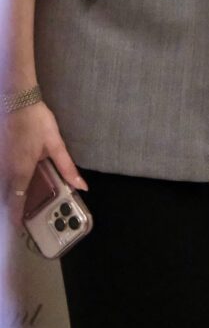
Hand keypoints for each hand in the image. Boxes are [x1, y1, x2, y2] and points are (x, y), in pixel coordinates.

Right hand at [2, 100, 86, 227]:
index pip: (16, 202)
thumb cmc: (36, 120)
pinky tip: (14, 180)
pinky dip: (5, 182)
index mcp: (20, 171)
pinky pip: (0, 175)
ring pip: (1, 186)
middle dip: (12, 208)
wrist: (15, 99)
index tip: (20, 228)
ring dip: (8, 194)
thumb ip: (67, 167)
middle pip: (5, 197)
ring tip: (20, 199)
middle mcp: (4, 171)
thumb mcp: (55, 143)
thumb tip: (82, 186)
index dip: (16, 218)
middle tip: (23, 215)